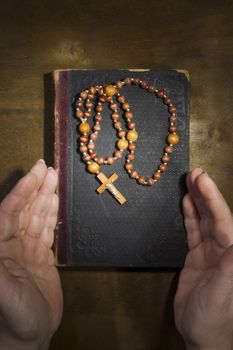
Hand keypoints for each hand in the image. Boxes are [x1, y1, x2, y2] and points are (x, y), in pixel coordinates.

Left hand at [0, 160, 62, 349]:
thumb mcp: (5, 294)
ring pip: (36, 216)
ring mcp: (27, 249)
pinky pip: (47, 229)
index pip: (9, 213)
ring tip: (54, 177)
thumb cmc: (15, 319)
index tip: (34, 174)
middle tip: (46, 168)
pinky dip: (53, 214)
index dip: (22, 192)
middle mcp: (11, 244)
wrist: (31, 337)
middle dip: (35, 188)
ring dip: (45, 196)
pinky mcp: (41, 255)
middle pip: (24, 210)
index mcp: (0, 248)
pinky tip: (56, 200)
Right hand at [174, 168, 232, 349]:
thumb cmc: (214, 318)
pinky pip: (193, 231)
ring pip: (204, 220)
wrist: (201, 336)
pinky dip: (190, 216)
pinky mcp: (197, 257)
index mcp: (231, 254)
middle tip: (195, 173)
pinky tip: (187, 203)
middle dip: (206, 193)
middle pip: (214, 215)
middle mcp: (223, 249)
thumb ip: (230, 266)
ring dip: (197, 200)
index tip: (202, 180)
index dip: (213, 198)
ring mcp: (210, 252)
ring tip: (190, 182)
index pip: (223, 220)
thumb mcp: (224, 292)